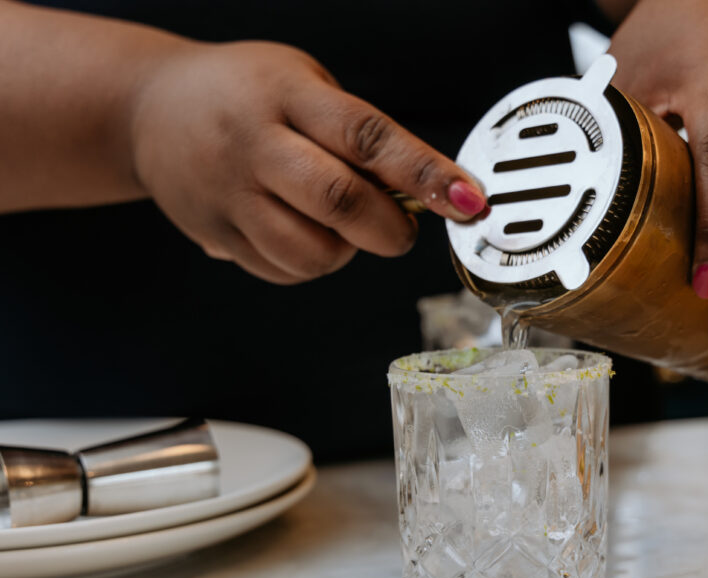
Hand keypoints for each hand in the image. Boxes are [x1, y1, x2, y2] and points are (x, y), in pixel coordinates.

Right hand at [130, 41, 486, 283]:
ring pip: (312, 253)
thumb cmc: (243, 93)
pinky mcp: (216, 235)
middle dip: (391, 229)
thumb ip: (359, 135)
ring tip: (338, 223)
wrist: (150, 108)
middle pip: (339, 202)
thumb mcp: (304, 85)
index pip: (367, 137)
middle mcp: (255, 146)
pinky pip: (284, 272)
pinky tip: (301, 230)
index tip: (468, 200)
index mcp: (288, 96)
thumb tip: (429, 190)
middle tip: (402, 226)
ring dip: (346, 250)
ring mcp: (230, 196)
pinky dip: (311, 264)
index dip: (425, 174)